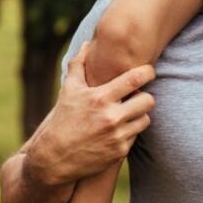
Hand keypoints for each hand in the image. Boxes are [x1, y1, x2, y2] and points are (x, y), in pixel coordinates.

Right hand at [23, 42, 154, 186]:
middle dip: (144, 96)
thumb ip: (79, 64)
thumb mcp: (68, 89)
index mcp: (100, 98)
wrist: (55, 157)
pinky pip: (136, 136)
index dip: (147, 72)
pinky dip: (130, 131)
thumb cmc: (63, 118)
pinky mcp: (120, 152)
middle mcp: (111, 117)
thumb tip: (88, 44)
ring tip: (127, 112)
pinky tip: (118, 129)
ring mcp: (117, 136)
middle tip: (136, 95)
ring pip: (145, 119)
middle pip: (148, 100)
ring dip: (139, 114)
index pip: (135, 80)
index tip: (148, 71)